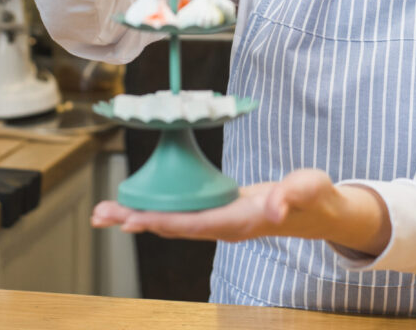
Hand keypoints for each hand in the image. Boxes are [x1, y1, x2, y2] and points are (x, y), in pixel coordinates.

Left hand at [91, 169, 390, 255]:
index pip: (194, 224)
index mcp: (240, 221)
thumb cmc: (313, 198)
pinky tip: (132, 206)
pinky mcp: (213, 212)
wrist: (315, 211)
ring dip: (136, 216)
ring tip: (102, 213)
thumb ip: (295, 194)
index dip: (162, 221)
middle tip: (100, 215)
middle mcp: (223, 227)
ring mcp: (217, 222)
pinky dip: (152, 208)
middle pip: (172, 227)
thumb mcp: (310, 189)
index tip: (133, 219)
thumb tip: (277, 207)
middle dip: (136, 220)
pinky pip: (177, 213)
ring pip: (170, 222)